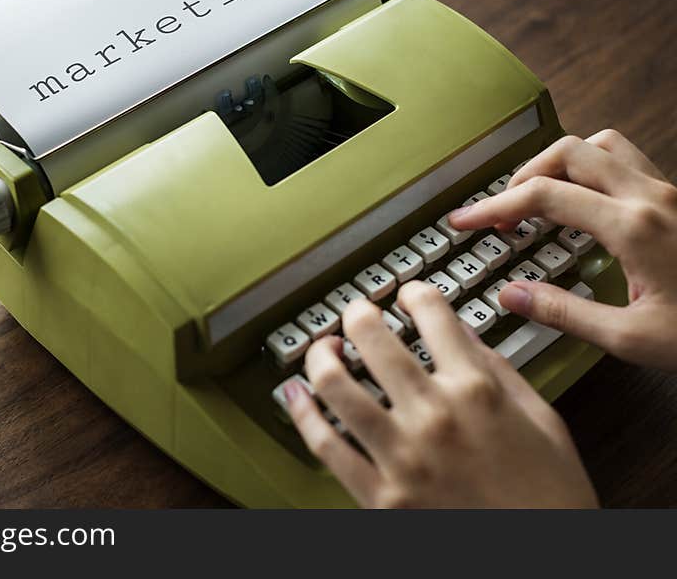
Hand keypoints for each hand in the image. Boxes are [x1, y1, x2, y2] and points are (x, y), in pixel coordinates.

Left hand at [283, 284, 597, 507]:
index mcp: (477, 390)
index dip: (415, 292)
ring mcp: (402, 455)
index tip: (408, 295)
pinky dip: (302, 415)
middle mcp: (434, 414)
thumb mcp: (543, 419)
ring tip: (324, 348)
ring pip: (335, 384)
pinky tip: (295, 395)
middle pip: (371, 336)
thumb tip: (464, 335)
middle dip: (358, 312)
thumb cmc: (550, 498)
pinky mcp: (380, 496)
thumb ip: (500, 370)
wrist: (543, 561)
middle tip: (358, 313)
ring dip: (321, 355)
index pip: (432, 313)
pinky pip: (326, 446)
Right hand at [449, 129, 676, 370]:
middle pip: (569, 152)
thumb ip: (565, 312)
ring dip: (562, 163)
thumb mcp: (633, 338)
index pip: (542, 195)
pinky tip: (586, 205)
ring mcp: (669, 191)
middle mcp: (651, 196)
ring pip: (602, 145)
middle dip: (524, 175)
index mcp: (633, 226)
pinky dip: (593, 170)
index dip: (492, 206)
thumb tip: (512, 294)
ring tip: (541, 196)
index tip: (465, 221)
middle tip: (502, 211)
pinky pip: (628, 161)